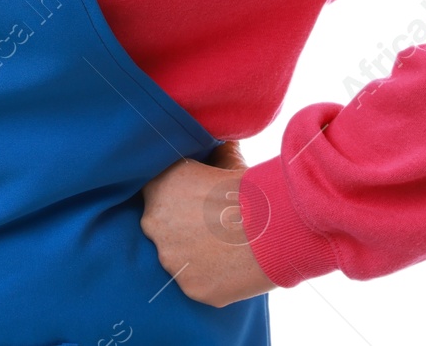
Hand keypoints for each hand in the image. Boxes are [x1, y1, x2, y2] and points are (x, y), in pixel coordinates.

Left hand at [139, 138, 274, 305]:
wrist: (271, 223)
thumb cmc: (249, 187)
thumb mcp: (226, 157)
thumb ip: (212, 152)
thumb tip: (218, 139)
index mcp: (158, 186)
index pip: (154, 192)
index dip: (174, 198)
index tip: (191, 201)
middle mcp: (154, 222)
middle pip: (161, 227)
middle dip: (180, 227)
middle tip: (209, 226)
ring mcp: (170, 258)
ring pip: (176, 258)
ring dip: (193, 254)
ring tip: (223, 247)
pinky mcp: (189, 287)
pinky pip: (195, 283)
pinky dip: (210, 277)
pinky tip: (230, 267)